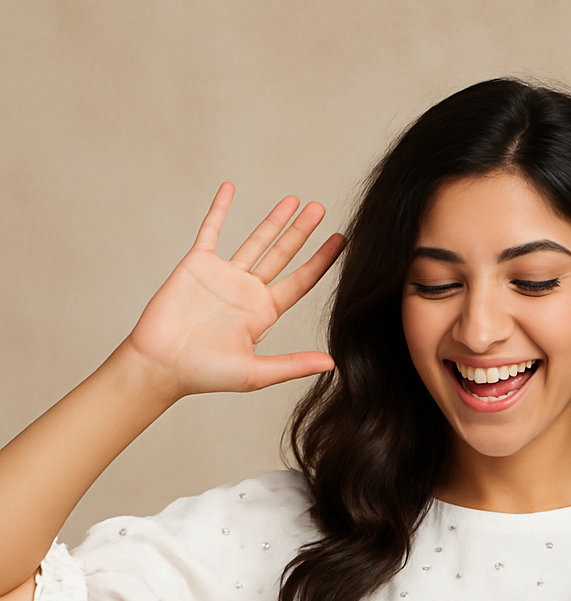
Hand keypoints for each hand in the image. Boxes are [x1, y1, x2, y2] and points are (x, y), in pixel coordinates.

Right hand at [124, 184, 344, 398]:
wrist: (161, 364)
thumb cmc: (206, 374)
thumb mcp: (256, 373)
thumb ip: (293, 364)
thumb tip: (333, 364)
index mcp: (264, 313)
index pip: (300, 282)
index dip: (321, 261)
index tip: (341, 240)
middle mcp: (248, 291)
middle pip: (282, 255)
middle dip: (302, 232)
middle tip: (320, 208)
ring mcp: (224, 275)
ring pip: (255, 240)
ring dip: (274, 220)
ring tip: (294, 200)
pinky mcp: (197, 264)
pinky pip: (211, 230)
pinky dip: (220, 208)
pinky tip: (230, 187)